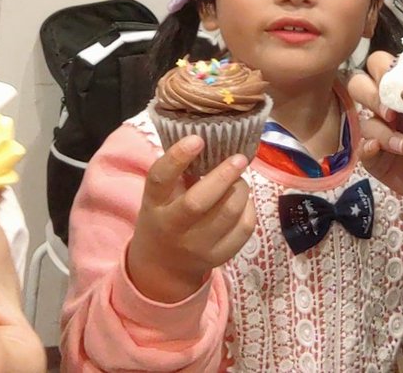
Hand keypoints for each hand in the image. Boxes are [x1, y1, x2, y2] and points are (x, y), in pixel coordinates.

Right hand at [126, 136, 256, 303]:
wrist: (164, 267)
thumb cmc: (165, 215)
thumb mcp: (160, 195)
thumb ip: (178, 170)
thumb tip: (212, 136)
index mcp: (154, 204)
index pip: (159, 179)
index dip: (177, 157)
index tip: (198, 138)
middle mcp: (172, 227)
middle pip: (198, 202)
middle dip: (223, 176)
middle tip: (239, 158)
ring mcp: (196, 246)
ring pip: (227, 214)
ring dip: (240, 189)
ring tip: (239, 178)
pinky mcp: (219, 257)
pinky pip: (244, 228)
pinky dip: (249, 208)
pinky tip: (243, 200)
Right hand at [349, 51, 402, 278]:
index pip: (388, 64)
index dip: (389, 65)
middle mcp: (391, 106)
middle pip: (362, 82)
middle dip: (374, 90)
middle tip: (394, 108)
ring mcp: (380, 131)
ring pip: (362, 115)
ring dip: (377, 123)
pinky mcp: (375, 157)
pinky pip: (363, 148)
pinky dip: (370, 147)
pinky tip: (382, 151)